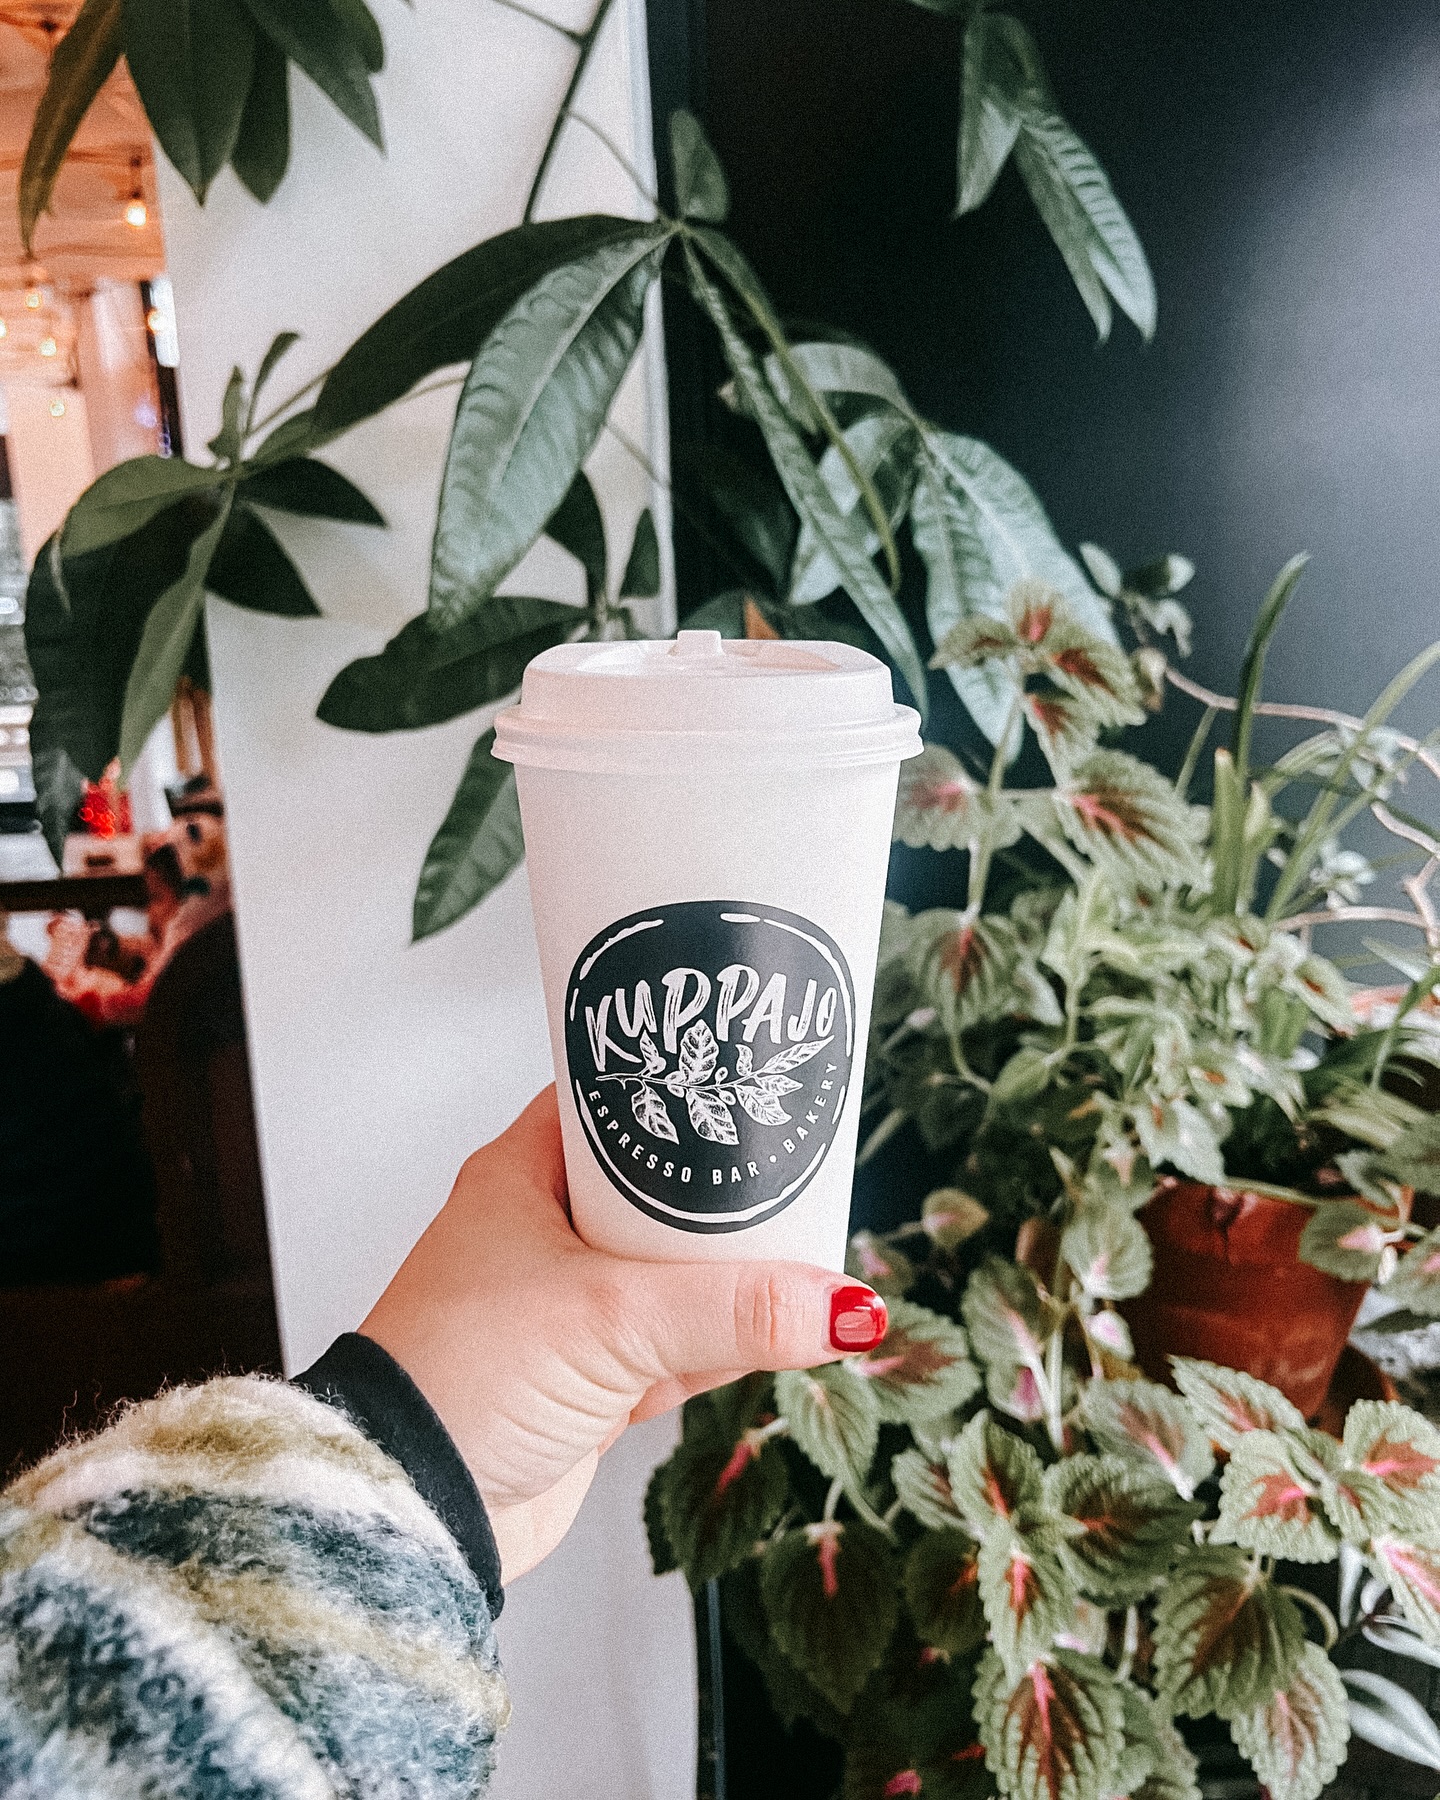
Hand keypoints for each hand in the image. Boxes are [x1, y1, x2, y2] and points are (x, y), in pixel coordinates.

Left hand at [361, 1085, 885, 1582]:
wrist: (408, 1510)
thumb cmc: (463, 1378)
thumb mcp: (613, 1321)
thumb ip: (734, 1310)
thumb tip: (845, 1307)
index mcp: (524, 1176)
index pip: (613, 1100)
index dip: (680, 1085)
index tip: (752, 1077)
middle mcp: (543, 1232)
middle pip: (660, 1191)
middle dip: (728, 1197)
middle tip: (803, 1169)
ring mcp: (566, 1309)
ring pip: (674, 1275)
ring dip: (733, 1279)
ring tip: (814, 1253)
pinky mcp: (586, 1379)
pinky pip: (673, 1347)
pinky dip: (719, 1346)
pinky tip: (780, 1335)